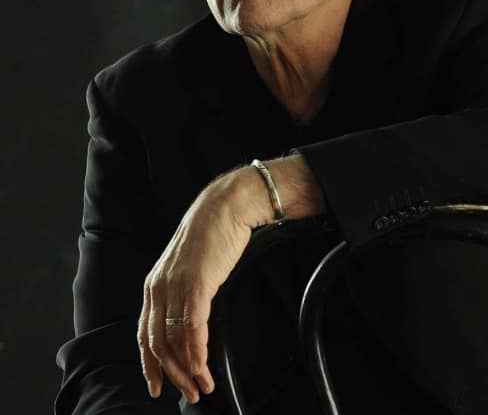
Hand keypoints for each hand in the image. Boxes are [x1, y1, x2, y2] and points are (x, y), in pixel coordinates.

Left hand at [137, 166, 259, 403]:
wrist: (228, 206)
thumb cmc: (215, 234)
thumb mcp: (193, 267)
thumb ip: (186, 291)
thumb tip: (192, 317)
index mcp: (154, 286)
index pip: (144, 335)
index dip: (150, 365)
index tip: (158, 386)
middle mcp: (158, 288)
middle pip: (157, 344)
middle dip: (171, 375)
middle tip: (189, 394)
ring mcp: (175, 286)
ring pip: (174, 339)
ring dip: (188, 369)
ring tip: (202, 386)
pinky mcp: (195, 284)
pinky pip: (192, 327)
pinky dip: (196, 351)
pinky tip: (203, 366)